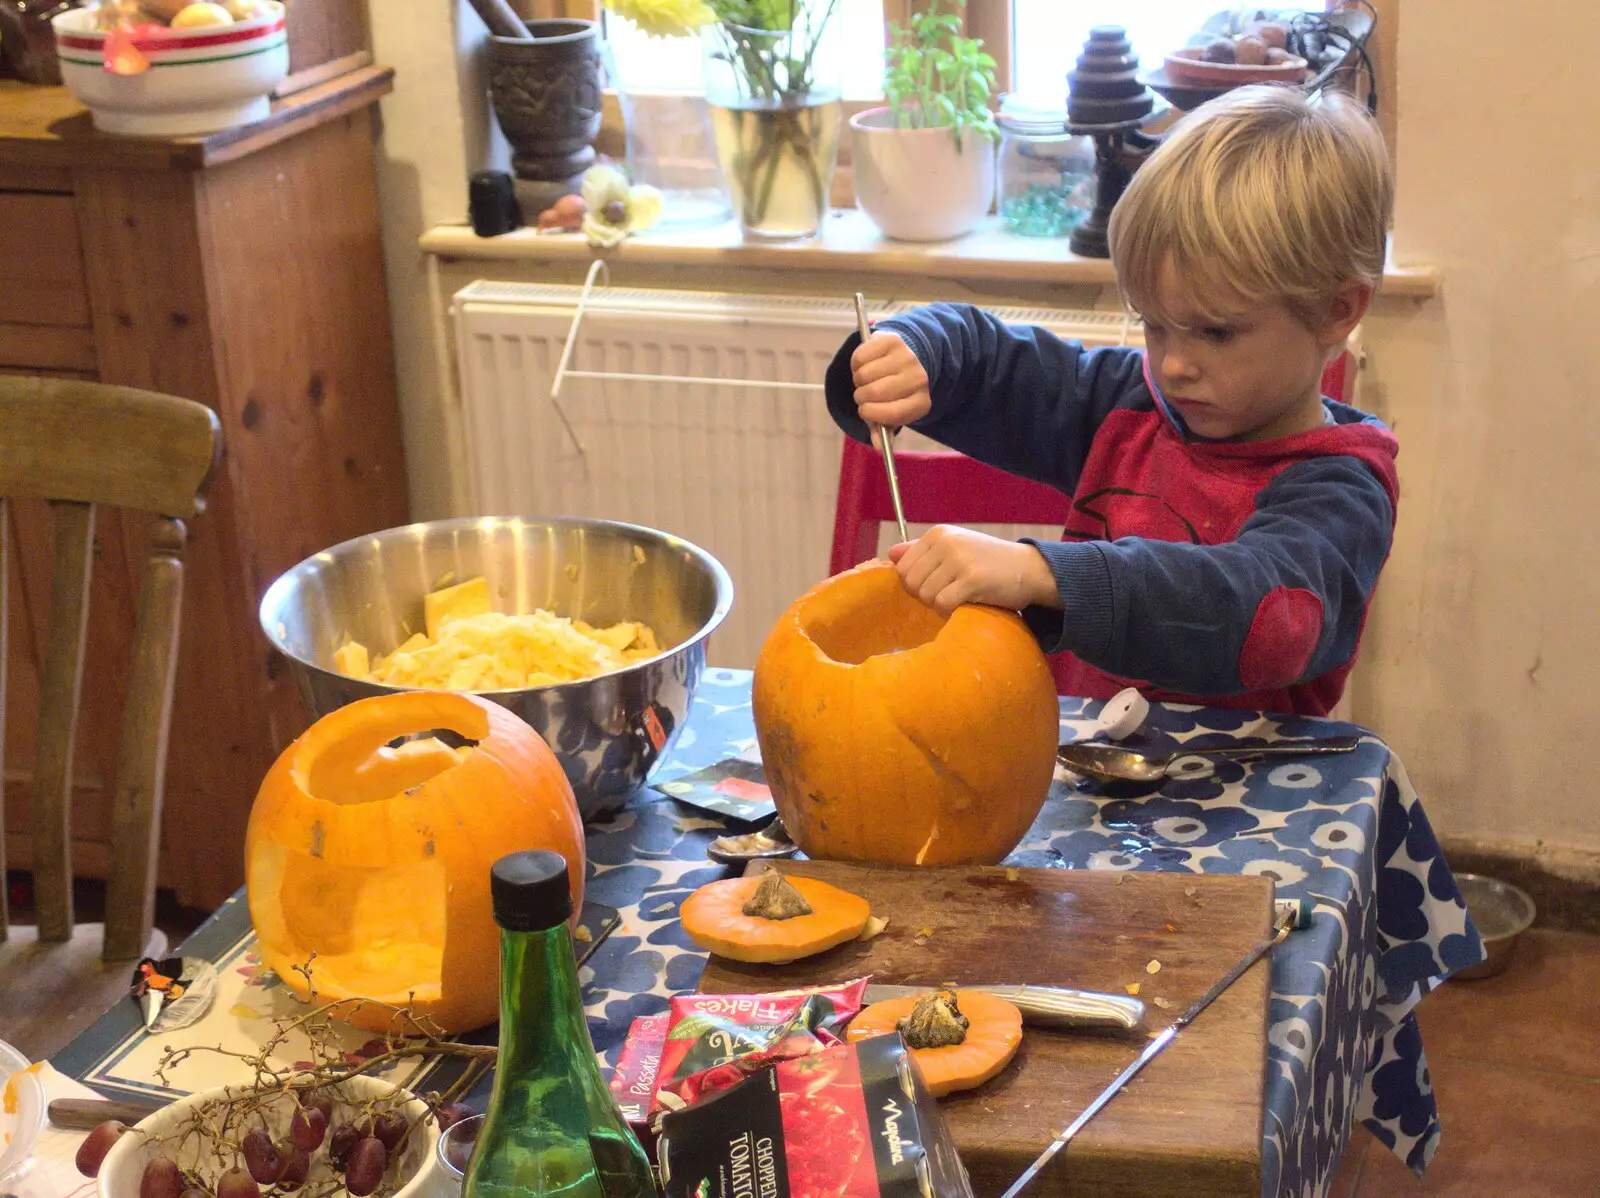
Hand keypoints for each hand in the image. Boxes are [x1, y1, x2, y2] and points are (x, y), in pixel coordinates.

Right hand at [851, 331, 930, 426]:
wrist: (902, 358)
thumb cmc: (893, 393)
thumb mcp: (890, 413)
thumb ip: (882, 430)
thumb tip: (878, 446)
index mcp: (921, 403)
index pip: (892, 414)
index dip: (871, 414)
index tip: (864, 411)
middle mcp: (918, 379)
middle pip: (875, 392)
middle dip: (861, 396)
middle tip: (862, 394)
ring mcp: (907, 357)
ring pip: (864, 374)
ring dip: (857, 379)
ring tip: (865, 378)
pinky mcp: (892, 340)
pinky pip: (860, 356)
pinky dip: (855, 363)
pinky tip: (864, 363)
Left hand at [889, 527, 1059, 616]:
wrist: (1030, 568)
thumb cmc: (990, 561)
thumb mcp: (955, 547)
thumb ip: (922, 550)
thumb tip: (890, 554)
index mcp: (938, 534)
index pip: (902, 567)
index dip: (915, 584)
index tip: (936, 586)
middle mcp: (946, 542)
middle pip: (911, 583)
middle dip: (925, 597)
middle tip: (947, 595)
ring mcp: (959, 560)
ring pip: (925, 595)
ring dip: (939, 605)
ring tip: (959, 598)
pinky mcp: (972, 579)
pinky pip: (942, 604)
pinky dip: (950, 612)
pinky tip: (965, 605)